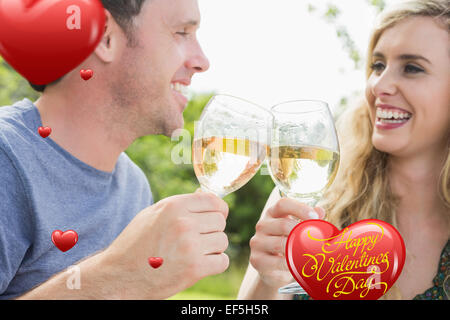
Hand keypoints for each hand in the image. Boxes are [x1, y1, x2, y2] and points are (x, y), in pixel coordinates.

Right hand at [101, 192, 228, 298]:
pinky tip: (199, 265)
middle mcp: (184, 223)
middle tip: (198, 239)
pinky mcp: (194, 269)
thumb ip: (180, 205)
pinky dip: (214, 264)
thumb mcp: (153, 214)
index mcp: (174, 206)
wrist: (119, 276)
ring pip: (222, 241)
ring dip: (213, 248)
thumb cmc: (135, 243)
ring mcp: (190, 246)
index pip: (214, 201)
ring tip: (194, 253)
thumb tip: (204, 195)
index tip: (215, 217)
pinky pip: (222, 261)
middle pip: (220, 221)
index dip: (219, 210)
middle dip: (212, 230)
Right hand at [249, 197, 324, 287]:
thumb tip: (320, 211)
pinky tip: (301, 265)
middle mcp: (262, 225)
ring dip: (298, 249)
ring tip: (313, 254)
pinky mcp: (257, 260)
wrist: (272, 269)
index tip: (315, 217)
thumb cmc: (288, 244)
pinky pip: (277, 262)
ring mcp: (257, 243)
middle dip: (302, 232)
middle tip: (318, 241)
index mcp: (272, 213)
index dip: (300, 208)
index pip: (283, 204)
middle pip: (283, 224)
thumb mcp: (296, 229)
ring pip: (280, 244)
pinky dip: (292, 264)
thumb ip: (308, 220)